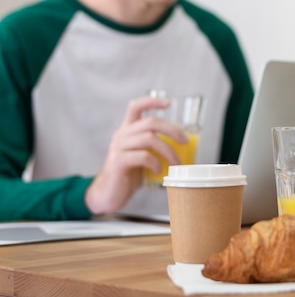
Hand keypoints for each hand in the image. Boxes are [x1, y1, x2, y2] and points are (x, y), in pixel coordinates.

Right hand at [85, 96, 187, 213]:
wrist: (108, 195)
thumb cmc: (129, 175)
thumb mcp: (143, 156)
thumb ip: (155, 146)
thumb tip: (182, 142)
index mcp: (127, 131)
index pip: (135, 107)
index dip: (151, 101)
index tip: (169, 103)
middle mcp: (121, 135)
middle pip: (150, 122)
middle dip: (172, 130)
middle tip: (185, 142)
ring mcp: (118, 148)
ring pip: (149, 138)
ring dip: (168, 150)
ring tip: (176, 163)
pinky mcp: (118, 162)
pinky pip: (142, 156)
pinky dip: (155, 162)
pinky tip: (159, 171)